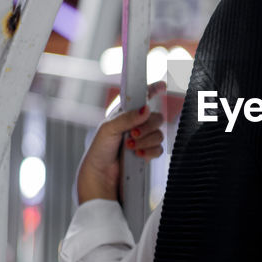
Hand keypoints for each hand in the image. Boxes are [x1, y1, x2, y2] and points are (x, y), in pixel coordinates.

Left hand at [76, 80, 166, 203]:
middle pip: (156, 117)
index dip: (153, 90)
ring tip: (130, 147)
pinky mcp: (147, 153)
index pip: (143, 97)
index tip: (162, 86)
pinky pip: (158, 149)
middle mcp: (136, 124)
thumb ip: (128, 118)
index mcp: (125, 113)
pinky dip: (149, 152)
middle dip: (147, 126)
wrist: (100, 175)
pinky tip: (138, 155)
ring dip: (145, 141)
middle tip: (134, 134)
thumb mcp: (109, 129)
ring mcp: (143, 139)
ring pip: (159, 134)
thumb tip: (146, 109)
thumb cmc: (99, 150)